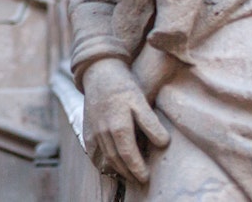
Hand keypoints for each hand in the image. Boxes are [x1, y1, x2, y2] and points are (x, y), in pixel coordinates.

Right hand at [82, 58, 169, 182]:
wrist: (100, 73)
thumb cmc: (123, 86)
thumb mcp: (141, 101)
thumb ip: (151, 124)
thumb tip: (163, 144)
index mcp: (118, 127)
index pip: (128, 156)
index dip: (137, 169)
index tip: (146, 178)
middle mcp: (103, 132)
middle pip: (116, 160)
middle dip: (128, 173)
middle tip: (139, 179)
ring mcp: (94, 131)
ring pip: (105, 157)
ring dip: (116, 169)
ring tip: (128, 174)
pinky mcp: (87, 129)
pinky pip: (92, 152)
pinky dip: (100, 162)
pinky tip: (108, 165)